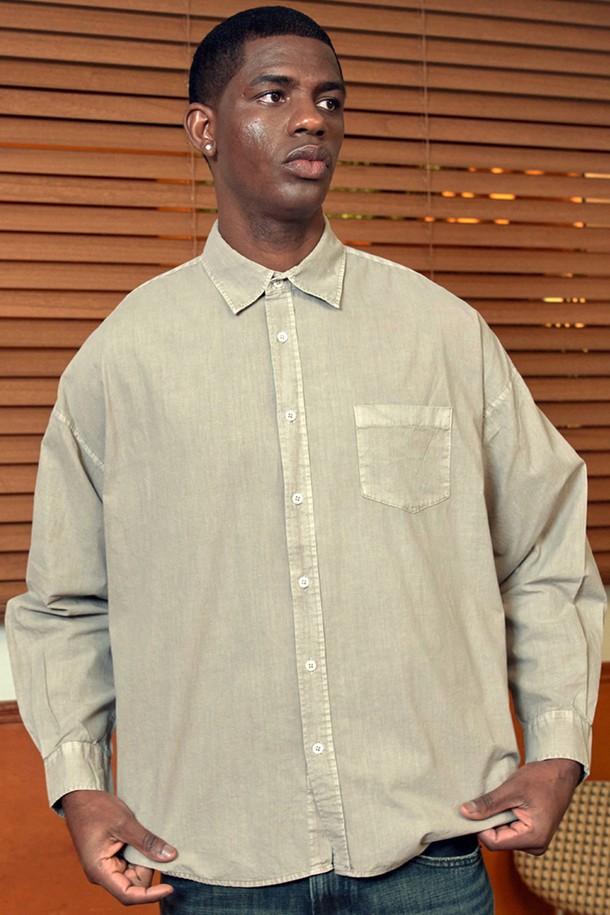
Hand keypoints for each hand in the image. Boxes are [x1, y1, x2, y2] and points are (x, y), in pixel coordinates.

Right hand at [62, 789, 176, 905]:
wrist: (81, 797)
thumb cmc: (96, 809)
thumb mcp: (124, 823)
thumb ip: (146, 842)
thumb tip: (170, 857)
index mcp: (99, 871)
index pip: (128, 895)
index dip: (150, 895)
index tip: (169, 888)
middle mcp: (102, 874)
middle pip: (134, 883)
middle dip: (147, 866)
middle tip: (149, 841)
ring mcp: (107, 866)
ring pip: (134, 873)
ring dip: (143, 858)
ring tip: (140, 835)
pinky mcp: (111, 858)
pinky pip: (131, 863)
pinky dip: (139, 853)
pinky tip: (139, 838)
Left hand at [460, 758, 581, 854]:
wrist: (560, 772)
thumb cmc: (540, 778)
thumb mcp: (511, 789)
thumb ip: (488, 804)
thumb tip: (465, 813)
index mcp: (533, 838)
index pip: (494, 842)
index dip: (479, 827)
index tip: (471, 809)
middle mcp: (536, 846)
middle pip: (498, 840)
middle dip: (488, 822)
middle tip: (484, 802)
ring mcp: (535, 841)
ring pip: (503, 835)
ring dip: (496, 819)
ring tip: (498, 800)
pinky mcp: (533, 834)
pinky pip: (510, 831)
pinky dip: (503, 818)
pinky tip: (504, 804)